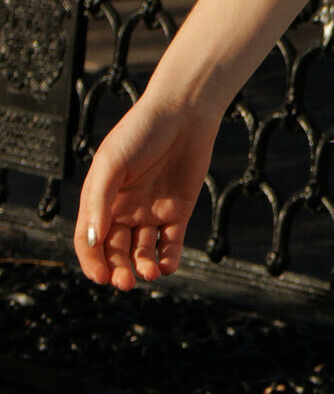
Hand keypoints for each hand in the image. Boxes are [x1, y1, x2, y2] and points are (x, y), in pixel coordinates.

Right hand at [74, 95, 220, 290]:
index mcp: (101, 198)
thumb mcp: (112, 162)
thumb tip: (92, 241)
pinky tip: (166, 266)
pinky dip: (168, 259)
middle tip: (124, 282)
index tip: (101, 276)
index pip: (90, 240)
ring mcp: (151, 210)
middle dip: (118, 269)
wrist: (184, 111)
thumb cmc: (141, 131)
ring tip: (148, 273)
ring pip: (142, 251)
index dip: (92, 261)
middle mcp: (124, 209)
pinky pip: (170, 243)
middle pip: (116, 250)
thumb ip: (99, 201)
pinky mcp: (178, 210)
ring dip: (142, 267)